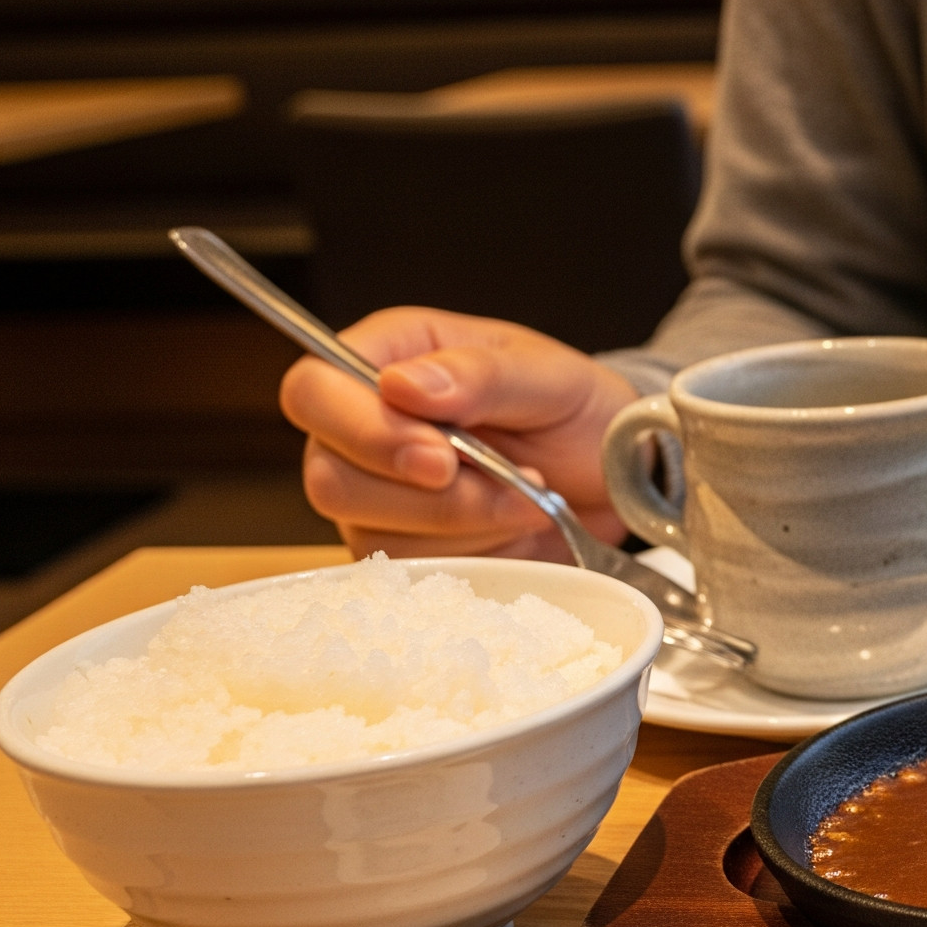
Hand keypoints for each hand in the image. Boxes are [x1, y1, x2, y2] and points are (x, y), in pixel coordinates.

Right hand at [280, 308, 641, 558]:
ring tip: (529, 495)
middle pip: (329, 476)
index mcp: (385, 356)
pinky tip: (515, 525)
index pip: (314, 391)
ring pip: (371, 531)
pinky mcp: (399, 546)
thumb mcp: (550, 377)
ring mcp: (373, 494)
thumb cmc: (576, 410)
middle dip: (427, 495)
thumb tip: (402, 385)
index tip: (440, 457)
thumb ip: (480, 375)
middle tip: (511, 481)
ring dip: (466, 523)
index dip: (363, 431)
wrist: (612, 476)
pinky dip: (474, 552)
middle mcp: (361, 426)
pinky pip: (409, 570)